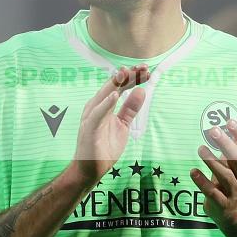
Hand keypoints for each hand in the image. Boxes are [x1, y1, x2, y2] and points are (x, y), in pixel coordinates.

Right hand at [74, 65, 148, 184]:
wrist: (91, 169)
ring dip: (116, 83)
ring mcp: (91, 116)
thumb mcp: (123, 125)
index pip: (119, 86)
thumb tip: (142, 91)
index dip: (132, 77)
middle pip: (112, 86)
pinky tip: (115, 95)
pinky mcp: (89, 128)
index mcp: (103, 105)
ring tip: (128, 73)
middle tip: (143, 67)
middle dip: (128, 75)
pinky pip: (97, 114)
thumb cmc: (104, 146)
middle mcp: (96, 106)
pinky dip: (105, 104)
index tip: (147, 70)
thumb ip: (130, 109)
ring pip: (104, 95)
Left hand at [190, 108, 236, 225]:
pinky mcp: (220, 203)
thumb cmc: (233, 177)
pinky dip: (202, 182)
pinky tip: (192, 171)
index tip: (230, 121)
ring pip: (226, 176)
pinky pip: (212, 193)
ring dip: (213, 162)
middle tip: (214, 130)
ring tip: (200, 149)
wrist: (234, 212)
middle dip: (227, 145)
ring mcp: (232, 191)